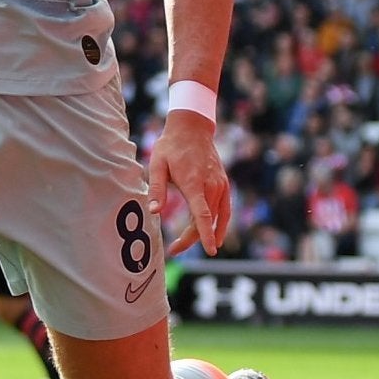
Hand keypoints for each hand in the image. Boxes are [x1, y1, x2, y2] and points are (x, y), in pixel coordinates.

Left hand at [148, 112, 230, 256]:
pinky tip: (217, 236)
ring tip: (187, 244)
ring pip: (215, 217)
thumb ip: (156, 189)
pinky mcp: (223, 184)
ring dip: (204, 233)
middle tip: (175, 249)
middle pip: (206, 221)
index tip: (210, 250)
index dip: (205, 234)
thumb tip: (153, 212)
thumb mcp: (157, 164)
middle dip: (192, 238)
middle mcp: (211, 186)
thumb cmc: (171, 146)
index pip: (202, 214)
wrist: (192, 128)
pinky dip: (222, 224)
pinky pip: (225, 209)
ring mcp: (220, 185)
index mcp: (194, 183)